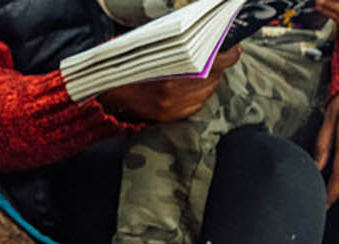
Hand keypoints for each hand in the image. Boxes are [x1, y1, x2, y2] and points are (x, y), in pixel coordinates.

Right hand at [97, 47, 237, 122]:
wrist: (104, 96)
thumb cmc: (124, 65)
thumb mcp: (147, 46)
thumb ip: (173, 42)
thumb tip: (199, 31)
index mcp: (170, 72)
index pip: (213, 62)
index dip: (228, 54)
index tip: (235, 46)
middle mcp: (175, 93)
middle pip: (213, 76)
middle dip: (220, 63)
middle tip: (223, 51)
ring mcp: (174, 108)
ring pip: (208, 91)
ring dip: (211, 78)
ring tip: (206, 66)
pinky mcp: (173, 117)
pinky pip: (198, 103)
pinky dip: (201, 92)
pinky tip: (195, 82)